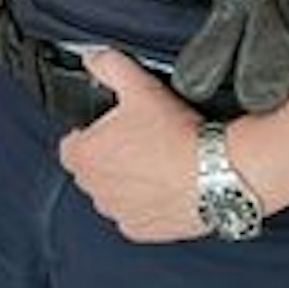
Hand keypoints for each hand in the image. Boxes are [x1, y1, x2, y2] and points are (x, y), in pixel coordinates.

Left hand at [56, 50, 208, 242]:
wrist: (218, 173)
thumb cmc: (178, 135)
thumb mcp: (139, 85)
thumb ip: (109, 66)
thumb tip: (93, 57)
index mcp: (86, 156)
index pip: (69, 145)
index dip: (89, 133)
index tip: (109, 128)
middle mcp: (96, 190)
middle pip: (91, 171)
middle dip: (107, 158)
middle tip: (136, 142)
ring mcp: (119, 213)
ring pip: (112, 195)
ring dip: (124, 183)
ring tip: (153, 164)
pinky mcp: (143, 231)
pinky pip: (135, 217)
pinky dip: (145, 205)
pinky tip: (164, 186)